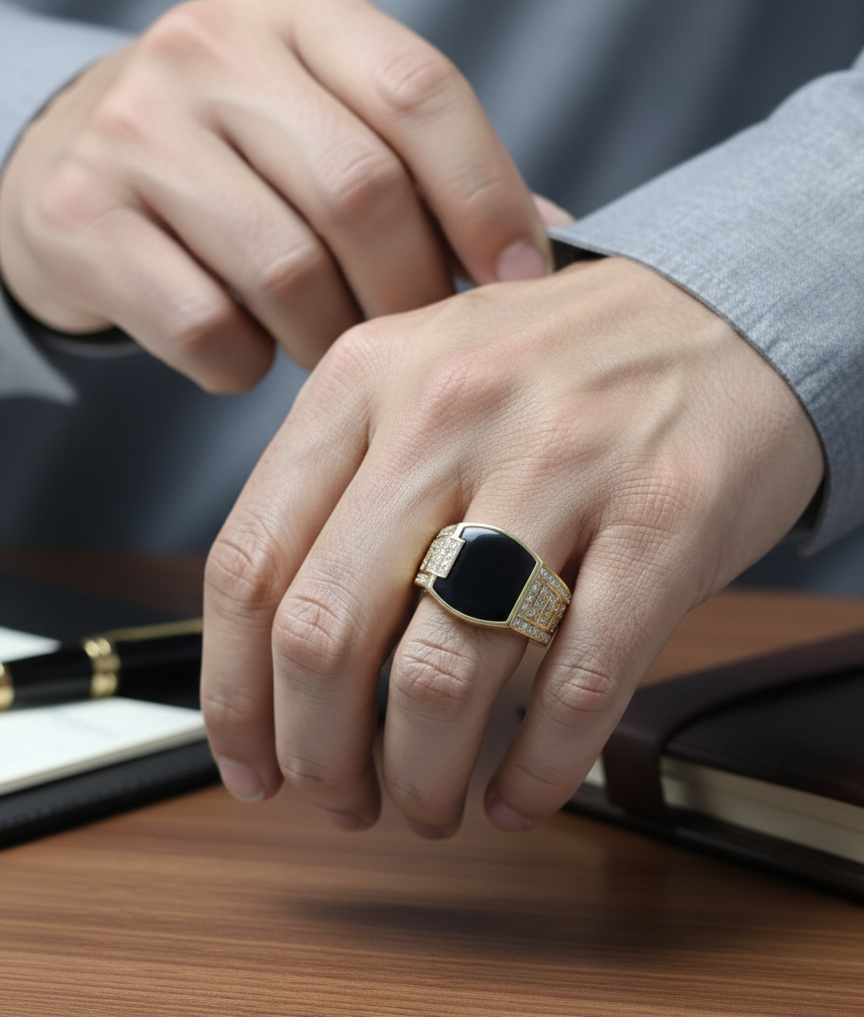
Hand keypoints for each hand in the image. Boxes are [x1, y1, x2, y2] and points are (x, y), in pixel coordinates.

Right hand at [0, 0, 547, 390]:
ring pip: (286, 272)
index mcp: (300, 19)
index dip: (486, 195)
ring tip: (323, 343)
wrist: (80, 168)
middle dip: (408, 291)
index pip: (418, 93)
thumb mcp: (334, 131)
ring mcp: (137, 130)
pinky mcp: (83, 217)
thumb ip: (430, 177)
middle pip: (360, 193)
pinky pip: (207, 326)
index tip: (522, 278)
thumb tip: (552, 242)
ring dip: (326, 338)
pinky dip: (247, 363)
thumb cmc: (243, 163)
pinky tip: (248, 347)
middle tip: (412, 337)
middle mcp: (211, 52)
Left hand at [201, 257, 822, 834]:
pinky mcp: (660, 522)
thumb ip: (343, 487)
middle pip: (327, 636)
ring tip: (430, 802)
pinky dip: (536, 771)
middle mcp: (448, 415)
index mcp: (366, 379)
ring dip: (422, 779)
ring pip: (442, 680)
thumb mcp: (424, 375)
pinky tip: (521, 792)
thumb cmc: (563, 366)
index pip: (249, 565)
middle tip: (342, 798)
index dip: (233, 696)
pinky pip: (576, 686)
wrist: (726, 311)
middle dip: (320, 756)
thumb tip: (281, 655)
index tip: (249, 762)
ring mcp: (558, 466)